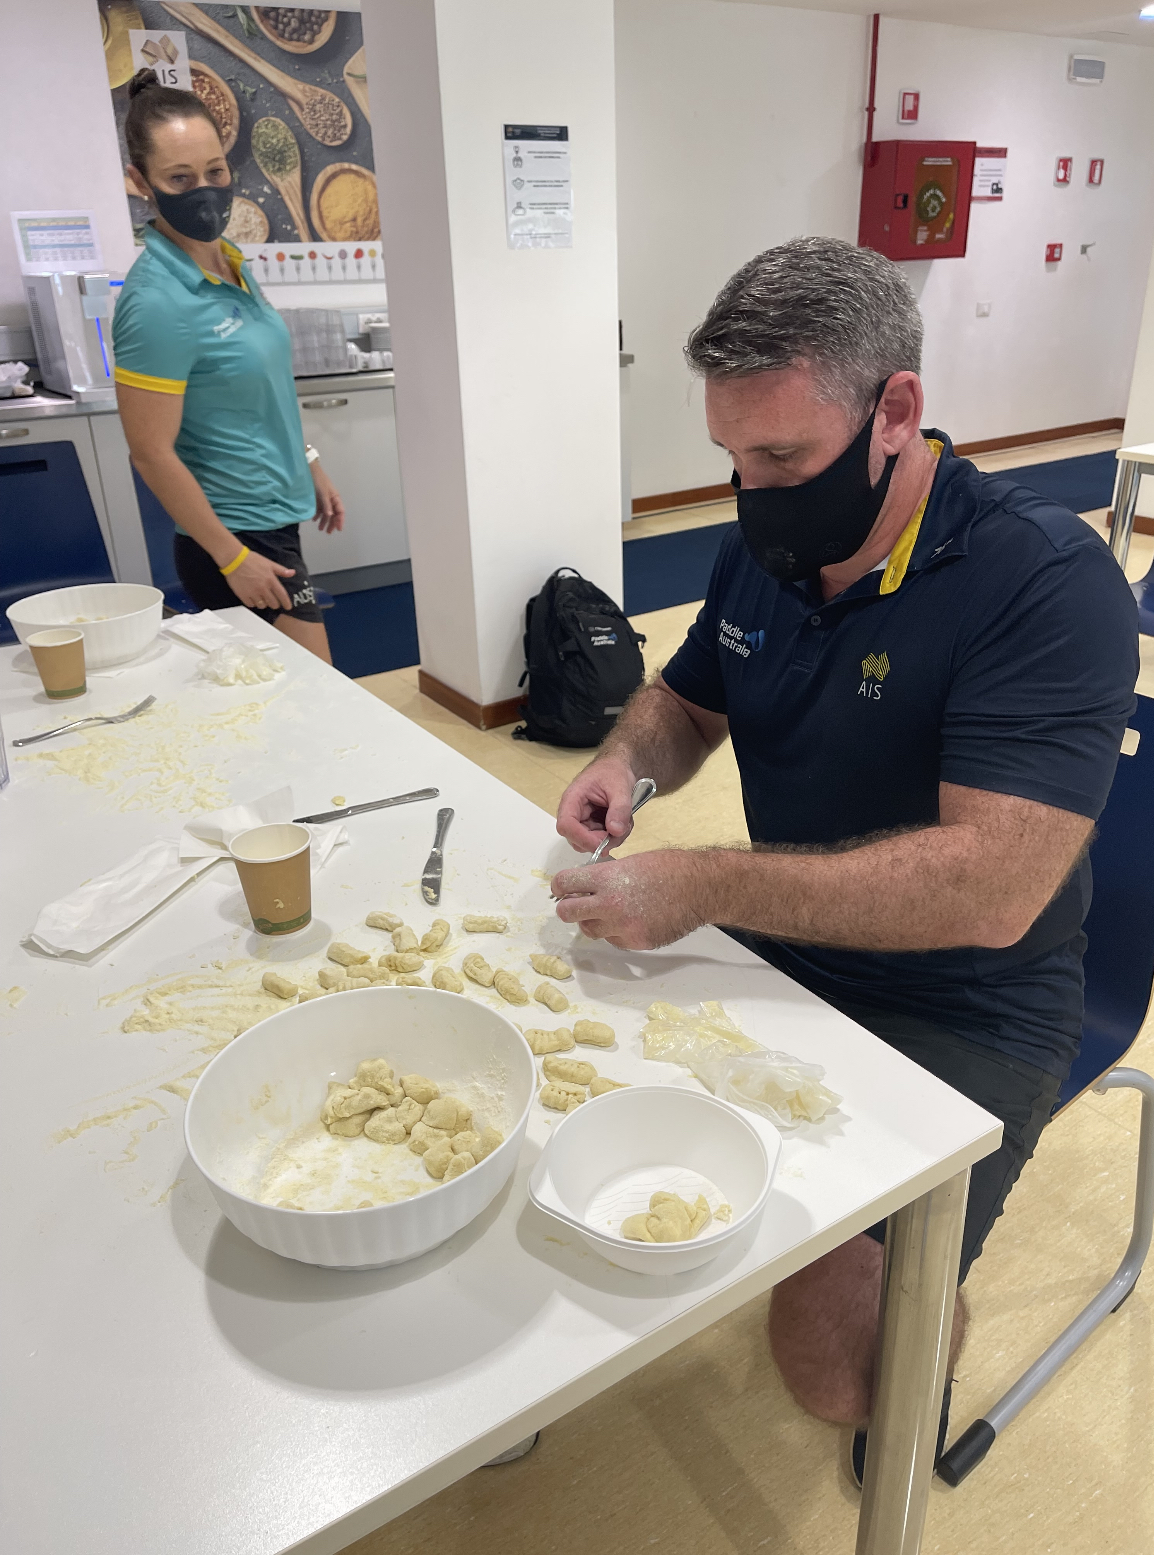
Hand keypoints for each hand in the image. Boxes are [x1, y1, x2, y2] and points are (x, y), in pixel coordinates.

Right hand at [223, 548, 294, 612]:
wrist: (234, 560)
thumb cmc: (251, 560)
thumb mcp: (269, 563)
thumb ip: (281, 570)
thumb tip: (292, 573)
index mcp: (271, 580)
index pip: (282, 595)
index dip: (286, 603)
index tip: (288, 607)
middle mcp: (263, 588)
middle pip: (273, 604)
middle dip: (274, 603)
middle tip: (273, 600)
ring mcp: (253, 593)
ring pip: (262, 606)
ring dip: (263, 603)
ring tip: (261, 597)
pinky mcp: (243, 595)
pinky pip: (251, 605)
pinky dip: (253, 603)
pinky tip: (253, 597)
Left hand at [311, 461, 344, 533]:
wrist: (309, 468)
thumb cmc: (318, 480)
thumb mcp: (323, 492)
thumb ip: (326, 504)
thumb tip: (330, 516)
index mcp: (335, 497)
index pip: (340, 512)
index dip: (340, 521)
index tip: (338, 529)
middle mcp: (331, 499)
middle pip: (334, 514)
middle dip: (331, 523)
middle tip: (327, 532)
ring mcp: (324, 499)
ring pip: (326, 512)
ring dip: (324, 521)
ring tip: (320, 529)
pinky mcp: (317, 498)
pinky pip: (319, 509)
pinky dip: (317, 515)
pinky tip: (314, 520)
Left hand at [551, 851, 710, 948]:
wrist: (699, 888)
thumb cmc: (670, 869)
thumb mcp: (630, 862)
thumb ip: (605, 875)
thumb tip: (587, 884)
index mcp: (607, 879)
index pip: (564, 883)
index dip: (560, 885)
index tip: (563, 887)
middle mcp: (610, 904)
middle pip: (567, 913)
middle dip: (568, 907)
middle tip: (576, 903)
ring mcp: (622, 926)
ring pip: (590, 930)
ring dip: (593, 921)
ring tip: (609, 911)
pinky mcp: (635, 942)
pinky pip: (614, 939)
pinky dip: (616, 931)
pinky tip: (631, 919)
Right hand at [556, 755, 638, 852]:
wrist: (617, 768)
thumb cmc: (613, 771)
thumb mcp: (620, 787)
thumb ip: (619, 809)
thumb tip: (616, 831)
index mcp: (573, 799)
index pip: (566, 825)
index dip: (582, 838)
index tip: (603, 842)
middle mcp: (574, 813)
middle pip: (577, 840)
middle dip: (601, 841)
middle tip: (621, 830)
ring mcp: (583, 821)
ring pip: (591, 843)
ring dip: (611, 839)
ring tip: (625, 822)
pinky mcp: (592, 826)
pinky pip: (600, 840)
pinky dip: (615, 836)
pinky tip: (623, 822)